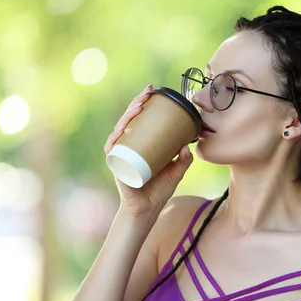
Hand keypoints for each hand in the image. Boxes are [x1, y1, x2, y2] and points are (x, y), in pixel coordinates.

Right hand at [104, 84, 193, 217]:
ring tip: (138, 107)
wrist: (148, 210)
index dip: (144, 103)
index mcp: (142, 143)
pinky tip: (121, 130)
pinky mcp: (116, 165)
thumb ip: (184, 160)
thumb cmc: (160, 190)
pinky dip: (114, 139)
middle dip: (136, 103)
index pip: (141, 118)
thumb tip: (188, 146)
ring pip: (120, 129)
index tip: (152, 90)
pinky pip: (112, 149)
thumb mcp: (177, 171)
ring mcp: (121, 154)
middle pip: (129, 119)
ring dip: (127, 116)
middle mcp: (129, 145)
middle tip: (147, 94)